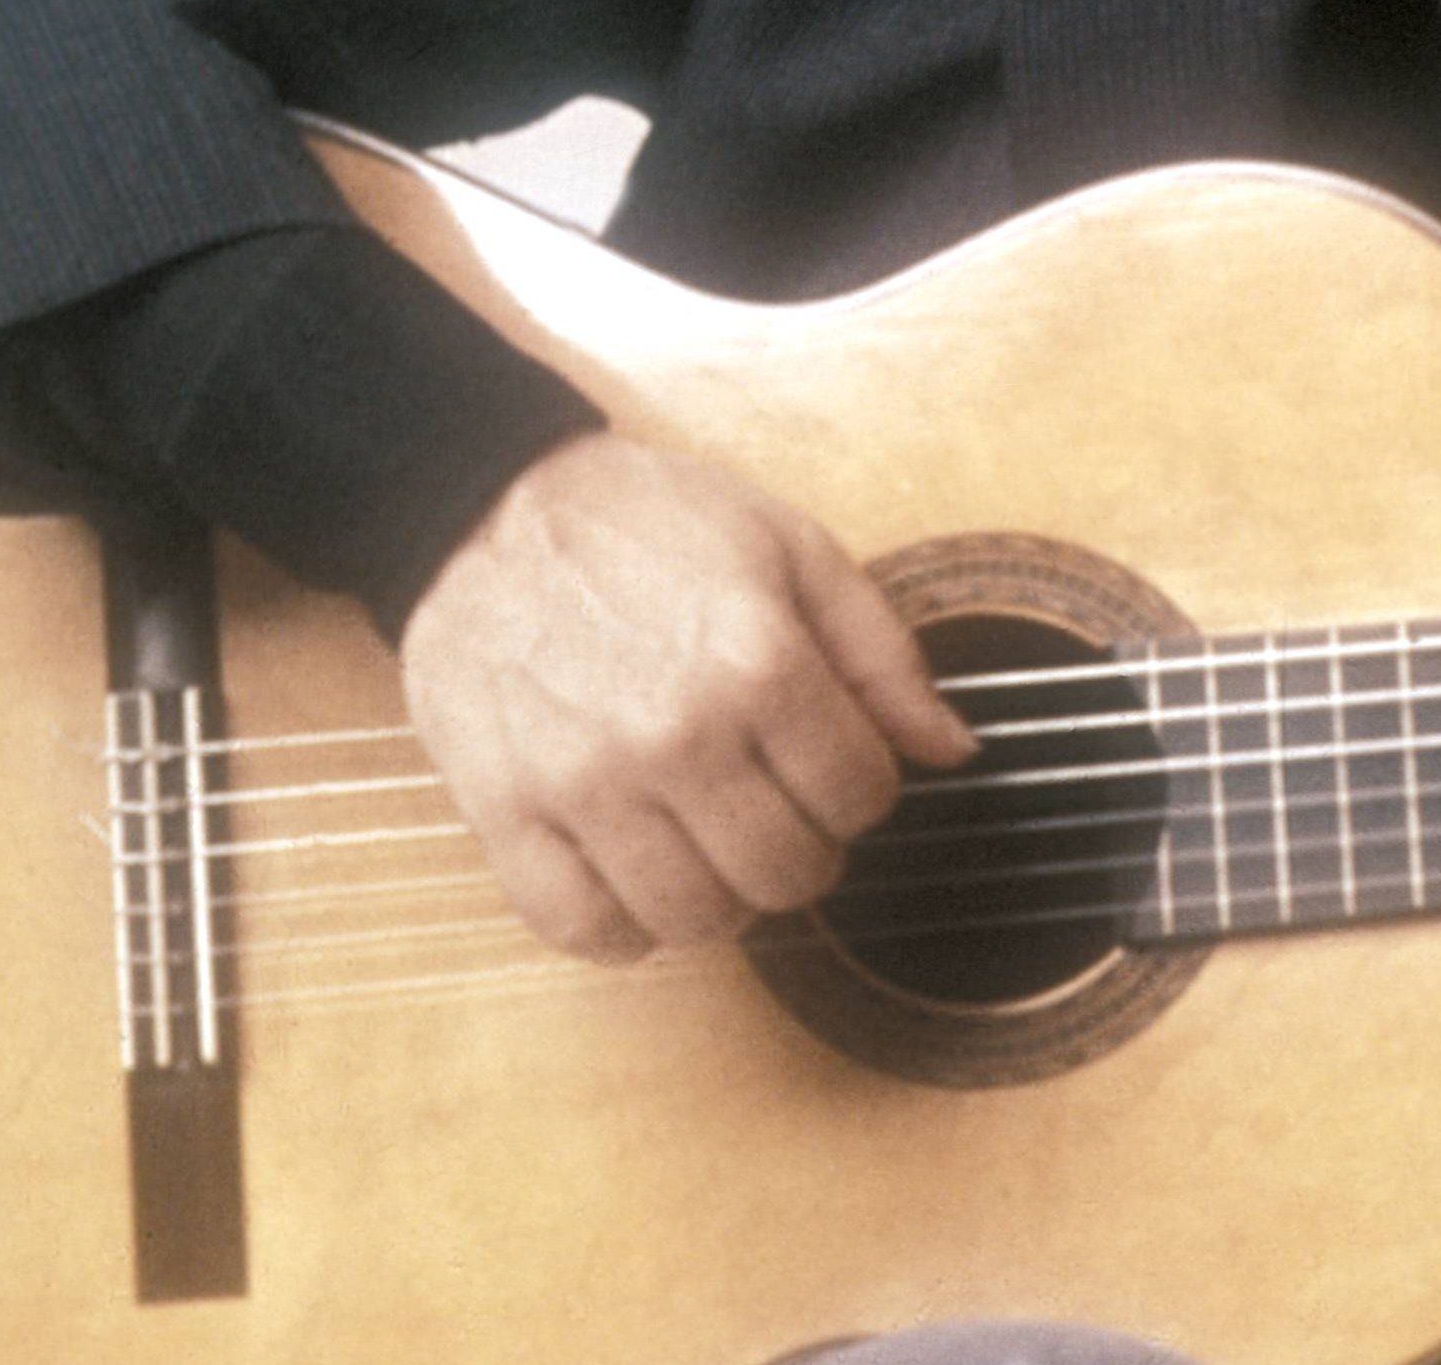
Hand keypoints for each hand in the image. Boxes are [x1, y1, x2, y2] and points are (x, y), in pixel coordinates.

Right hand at [397, 432, 976, 961]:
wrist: (488, 511)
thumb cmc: (645, 525)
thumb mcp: (791, 547)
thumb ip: (882, 653)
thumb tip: (952, 749)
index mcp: (758, 659)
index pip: (861, 796)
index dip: (861, 788)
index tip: (829, 764)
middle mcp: (675, 731)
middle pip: (788, 873)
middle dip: (803, 851)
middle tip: (775, 810)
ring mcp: (584, 781)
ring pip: (695, 920)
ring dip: (721, 898)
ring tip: (709, 845)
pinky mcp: (505, 811)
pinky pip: (581, 928)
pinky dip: (621, 930)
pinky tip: (636, 883)